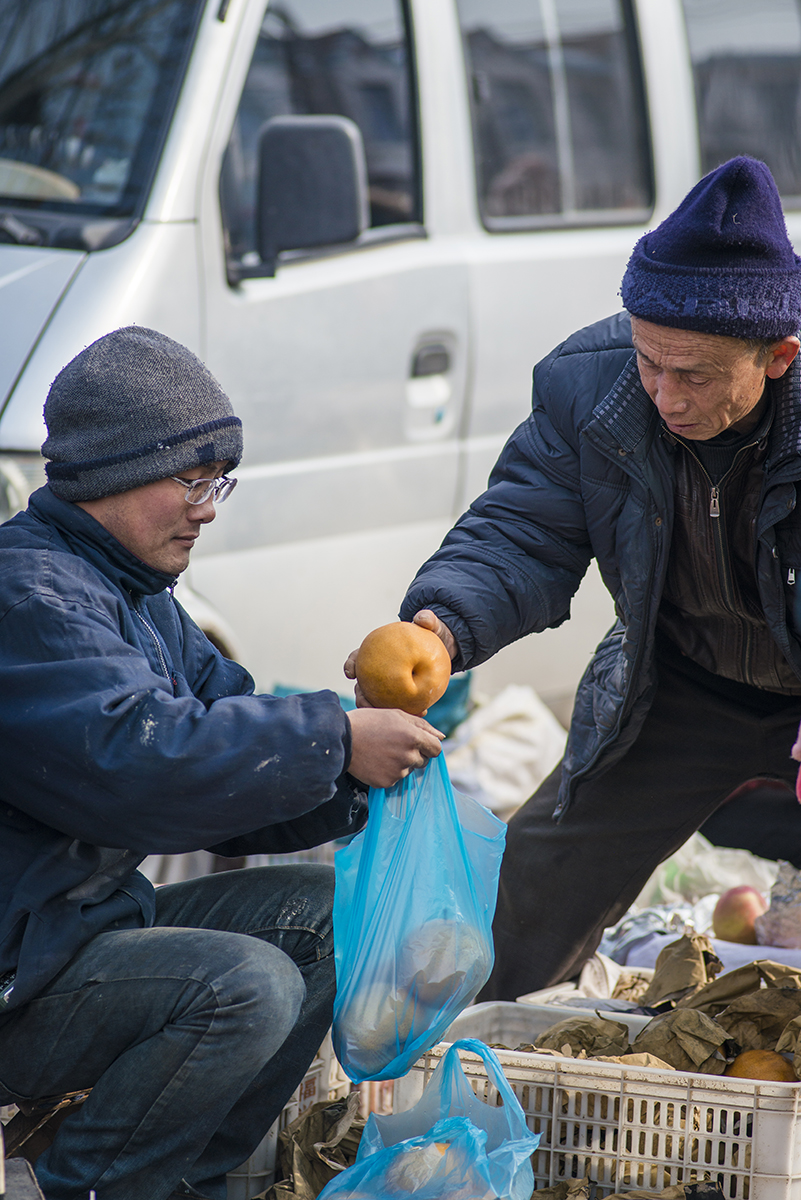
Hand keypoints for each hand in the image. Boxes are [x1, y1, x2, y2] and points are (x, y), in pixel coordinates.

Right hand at [342, 611, 456, 707]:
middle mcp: (380, 672)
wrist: (445, 648)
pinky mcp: (406, 696)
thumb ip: (427, 620)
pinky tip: (423, 712)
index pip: (357, 659)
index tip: (351, 673)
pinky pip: (405, 705)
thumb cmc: (432, 634)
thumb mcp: (432, 625)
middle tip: (366, 702)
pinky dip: (411, 710)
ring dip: (383, 710)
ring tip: (393, 714)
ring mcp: (391, 686)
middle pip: (363, 686)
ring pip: (381, 701)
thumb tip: (422, 618)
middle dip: (361, 697)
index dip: (351, 666)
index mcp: (377, 653)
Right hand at [346, 708, 443, 787]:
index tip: (418, 743)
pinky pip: (395, 779)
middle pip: (423, 761)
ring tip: (381, 751)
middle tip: (394, 745)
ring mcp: (398, 772)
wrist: (341, 739)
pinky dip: (388, 772)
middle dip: (414, 754)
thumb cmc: (369, 721)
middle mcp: (408, 756)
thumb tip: (441, 736)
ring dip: (400, 763)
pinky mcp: (386, 783)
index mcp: (413, 737)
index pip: (436, 749)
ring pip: (408, 770)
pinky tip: (375, 761)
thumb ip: (422, 725)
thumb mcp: (396, 714)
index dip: (428, 746)